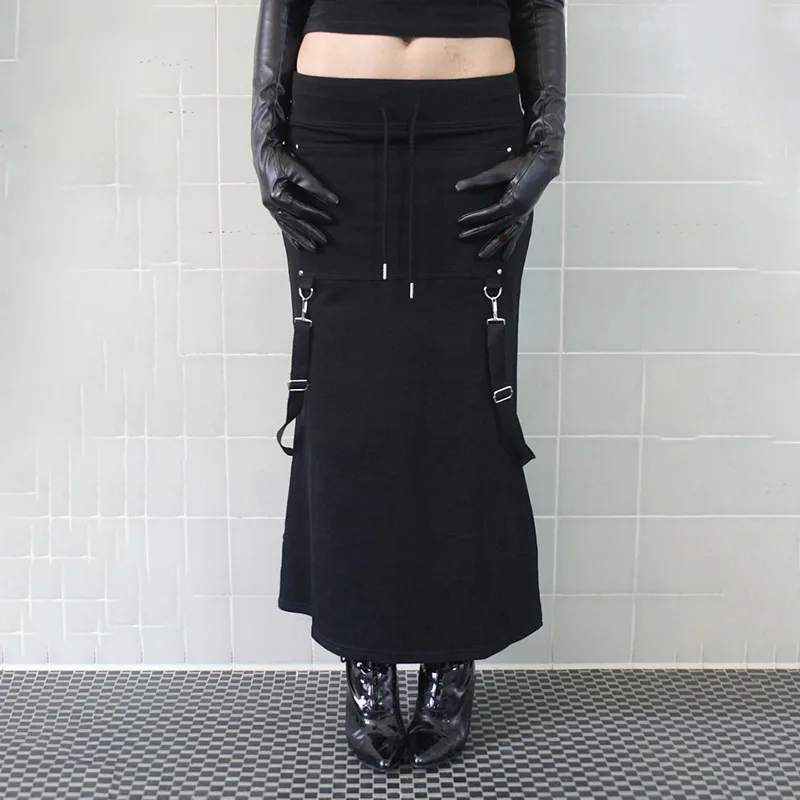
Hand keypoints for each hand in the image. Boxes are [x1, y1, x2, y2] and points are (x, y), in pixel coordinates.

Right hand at [255, 139, 338, 251]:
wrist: (264, 151)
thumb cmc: (280, 157)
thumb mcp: (298, 170)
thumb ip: (315, 186)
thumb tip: (334, 201)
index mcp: (276, 197)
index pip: (300, 210)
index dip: (316, 215)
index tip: (331, 220)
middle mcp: (271, 205)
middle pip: (294, 222)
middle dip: (309, 233)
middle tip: (324, 242)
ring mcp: (270, 207)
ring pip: (287, 226)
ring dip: (300, 237)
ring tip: (312, 248)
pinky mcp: (271, 206)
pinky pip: (282, 223)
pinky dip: (290, 234)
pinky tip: (297, 244)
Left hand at [455, 145, 559, 260]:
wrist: (544, 160)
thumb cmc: (523, 163)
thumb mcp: (499, 171)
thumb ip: (478, 180)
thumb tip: (459, 186)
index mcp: (514, 201)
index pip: (490, 214)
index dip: (475, 218)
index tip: (461, 221)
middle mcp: (520, 211)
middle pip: (496, 227)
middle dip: (478, 233)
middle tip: (463, 238)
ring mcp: (524, 214)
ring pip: (507, 234)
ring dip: (494, 245)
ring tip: (482, 256)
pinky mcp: (525, 213)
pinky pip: (517, 233)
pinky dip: (510, 244)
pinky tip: (505, 256)